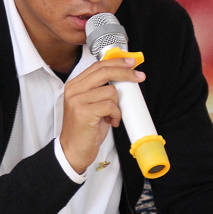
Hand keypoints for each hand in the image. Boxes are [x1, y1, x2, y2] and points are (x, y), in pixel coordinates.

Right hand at [59, 57, 143, 173]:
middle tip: (139, 77)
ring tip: (112, 116)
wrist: (73, 151)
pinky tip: (111, 121)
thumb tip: (122, 78)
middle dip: (126, 73)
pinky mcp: (84, 112)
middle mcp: (73, 90)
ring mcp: (77, 100)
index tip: (131, 63)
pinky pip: (111, 105)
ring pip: (111, 91)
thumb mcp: (91, 105)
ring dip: (117, 105)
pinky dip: (116, 114)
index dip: (116, 62)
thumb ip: (100, 90)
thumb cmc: (85, 129)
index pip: (97, 67)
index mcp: (74, 85)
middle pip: (104, 72)